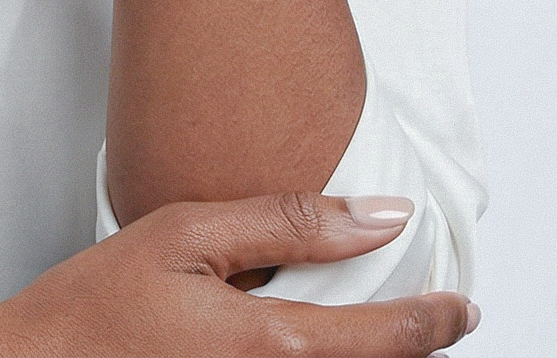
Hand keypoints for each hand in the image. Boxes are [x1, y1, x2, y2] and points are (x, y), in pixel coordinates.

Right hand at [0, 195, 478, 357]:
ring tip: (362, 328)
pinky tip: (302, 342)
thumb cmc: (95, 306)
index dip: (437, 321)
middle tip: (420, 313)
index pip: (390, 340)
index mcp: (271, 345)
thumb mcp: (186, 233)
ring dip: (359, 356)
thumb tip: (380, 213)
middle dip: (403, 346)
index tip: (461, 305)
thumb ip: (287, 221)